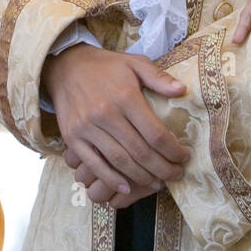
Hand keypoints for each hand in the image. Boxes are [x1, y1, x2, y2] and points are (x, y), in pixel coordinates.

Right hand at [43, 44, 189, 202]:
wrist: (66, 67)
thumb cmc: (105, 66)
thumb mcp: (135, 63)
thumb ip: (159, 78)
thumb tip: (182, 91)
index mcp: (125, 96)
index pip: (155, 133)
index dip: (173, 150)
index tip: (184, 157)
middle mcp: (106, 114)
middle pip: (140, 151)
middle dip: (162, 168)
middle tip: (176, 175)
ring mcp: (87, 128)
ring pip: (120, 161)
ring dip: (141, 177)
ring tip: (157, 183)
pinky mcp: (73, 138)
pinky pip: (94, 164)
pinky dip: (111, 179)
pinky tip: (126, 188)